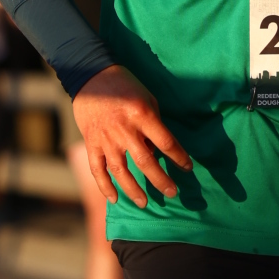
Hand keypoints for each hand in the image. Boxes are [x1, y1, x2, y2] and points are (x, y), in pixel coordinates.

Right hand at [71, 64, 192, 207]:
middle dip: (161, 180)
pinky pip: (97, 169)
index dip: (179, 158)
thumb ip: (153, 124)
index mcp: (142, 115)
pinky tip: (114, 199)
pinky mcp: (91, 142)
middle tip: (172, 193)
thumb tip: (157, 151)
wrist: (90, 75)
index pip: (166, 143)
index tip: (187, 168)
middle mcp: (124, 130)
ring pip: (121, 171)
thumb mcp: (147, 98)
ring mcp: (106, 138)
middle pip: (146, 162)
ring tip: (144, 203)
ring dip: (134, 190)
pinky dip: (104, 186)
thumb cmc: (125, 85)